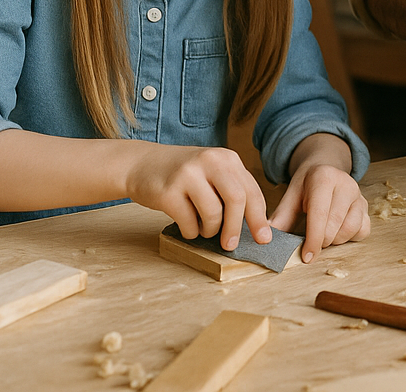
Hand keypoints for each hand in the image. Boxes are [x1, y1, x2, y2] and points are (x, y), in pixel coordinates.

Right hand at [124, 145, 269, 249]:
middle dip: (236, 228)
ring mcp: (188, 175)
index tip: (264, 239)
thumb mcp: (212, 172)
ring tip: (203, 229)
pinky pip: (189, 222)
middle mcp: (210, 161)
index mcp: (227, 158)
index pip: (251, 191)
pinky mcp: (168, 191)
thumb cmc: (184, 175)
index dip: (259, 218)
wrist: (141, 165)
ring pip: (213, 213)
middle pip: (237, 200)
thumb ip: (233, 191)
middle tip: (231, 245)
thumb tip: (256, 226)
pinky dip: (191, 232)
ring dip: (210, 230)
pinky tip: (188, 226)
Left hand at [269, 162, 370, 261]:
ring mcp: (359, 195)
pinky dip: (350, 237)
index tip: (306, 257)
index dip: (312, 239)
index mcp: (324, 178)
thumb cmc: (306, 186)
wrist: (325, 171)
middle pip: (334, 225)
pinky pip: (363, 230)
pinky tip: (338, 232)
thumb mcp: (290, 196)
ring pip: (350, 229)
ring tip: (323, 235)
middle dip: (321, 241)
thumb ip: (280, 217)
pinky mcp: (366, 207)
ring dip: (335, 240)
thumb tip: (266, 240)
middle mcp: (346, 184)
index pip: (319, 214)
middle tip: (311, 241)